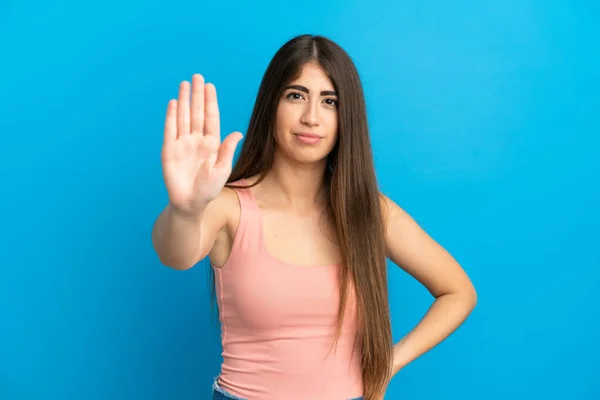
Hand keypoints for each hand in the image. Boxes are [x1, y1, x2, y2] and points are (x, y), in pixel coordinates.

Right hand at [161, 74, 242, 214]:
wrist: (190, 203)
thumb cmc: (208, 189)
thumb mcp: (222, 170)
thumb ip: (228, 150)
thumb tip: (238, 133)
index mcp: (212, 143)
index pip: (211, 118)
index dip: (210, 102)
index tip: (210, 86)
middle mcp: (197, 140)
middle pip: (197, 113)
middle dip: (197, 95)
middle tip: (197, 77)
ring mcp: (182, 143)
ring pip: (184, 117)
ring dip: (184, 101)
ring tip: (185, 84)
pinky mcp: (169, 150)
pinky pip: (170, 130)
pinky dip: (172, 116)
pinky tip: (174, 103)